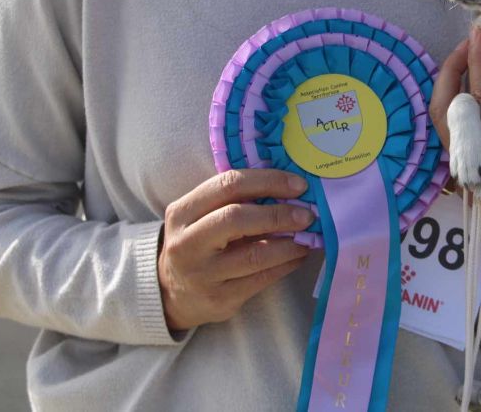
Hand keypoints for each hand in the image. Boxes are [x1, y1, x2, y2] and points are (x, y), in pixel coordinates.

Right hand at [157, 169, 314, 331]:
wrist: (172, 294)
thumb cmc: (199, 243)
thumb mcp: (201, 216)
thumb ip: (234, 199)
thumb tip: (289, 187)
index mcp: (183, 212)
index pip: (228, 185)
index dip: (268, 181)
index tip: (299, 185)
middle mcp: (187, 242)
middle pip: (236, 218)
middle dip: (278, 214)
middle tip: (307, 215)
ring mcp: (202, 274)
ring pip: (254, 254)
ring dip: (289, 243)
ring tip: (308, 237)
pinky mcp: (220, 299)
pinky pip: (262, 279)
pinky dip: (287, 264)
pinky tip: (299, 255)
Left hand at [431, 28, 480, 280]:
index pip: (477, 109)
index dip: (478, 68)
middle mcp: (472, 174)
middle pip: (445, 115)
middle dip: (453, 72)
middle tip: (470, 40)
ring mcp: (471, 178)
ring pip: (448, 126)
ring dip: (456, 88)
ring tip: (472, 57)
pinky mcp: (477, 180)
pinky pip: (461, 137)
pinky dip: (465, 108)